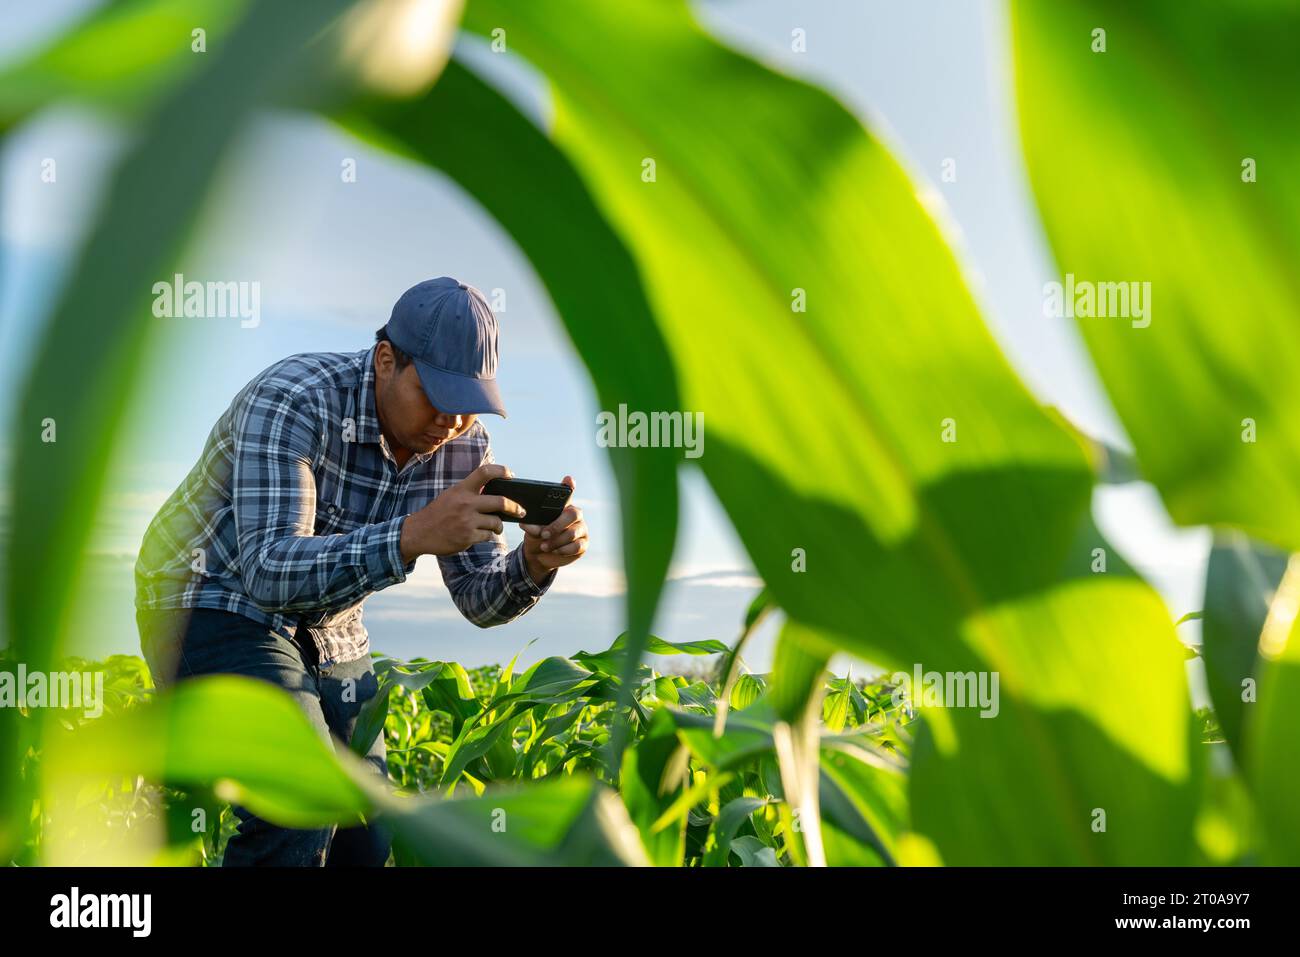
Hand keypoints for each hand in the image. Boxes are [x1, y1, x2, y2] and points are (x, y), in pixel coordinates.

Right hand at [399, 463, 524, 561]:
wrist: (418, 533)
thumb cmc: (438, 513)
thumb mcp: (451, 495)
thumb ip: (470, 492)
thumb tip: (495, 491)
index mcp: (461, 489)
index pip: (485, 472)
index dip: (502, 471)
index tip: (511, 475)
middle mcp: (466, 503)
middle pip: (501, 502)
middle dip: (515, 508)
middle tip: (521, 511)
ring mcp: (467, 521)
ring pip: (496, 522)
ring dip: (498, 526)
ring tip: (495, 527)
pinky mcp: (467, 537)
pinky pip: (487, 536)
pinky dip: (487, 536)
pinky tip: (478, 535)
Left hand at [521, 475, 586, 583]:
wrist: (539, 554)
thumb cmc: (536, 536)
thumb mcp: (531, 529)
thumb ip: (532, 525)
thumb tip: (531, 526)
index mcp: (562, 506)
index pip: (568, 492)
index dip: (569, 485)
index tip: (569, 480)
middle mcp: (574, 515)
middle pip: (573, 514)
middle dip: (557, 525)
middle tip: (543, 534)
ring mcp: (581, 529)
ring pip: (573, 533)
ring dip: (556, 541)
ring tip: (544, 546)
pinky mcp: (583, 544)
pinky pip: (576, 546)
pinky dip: (563, 550)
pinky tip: (554, 551)